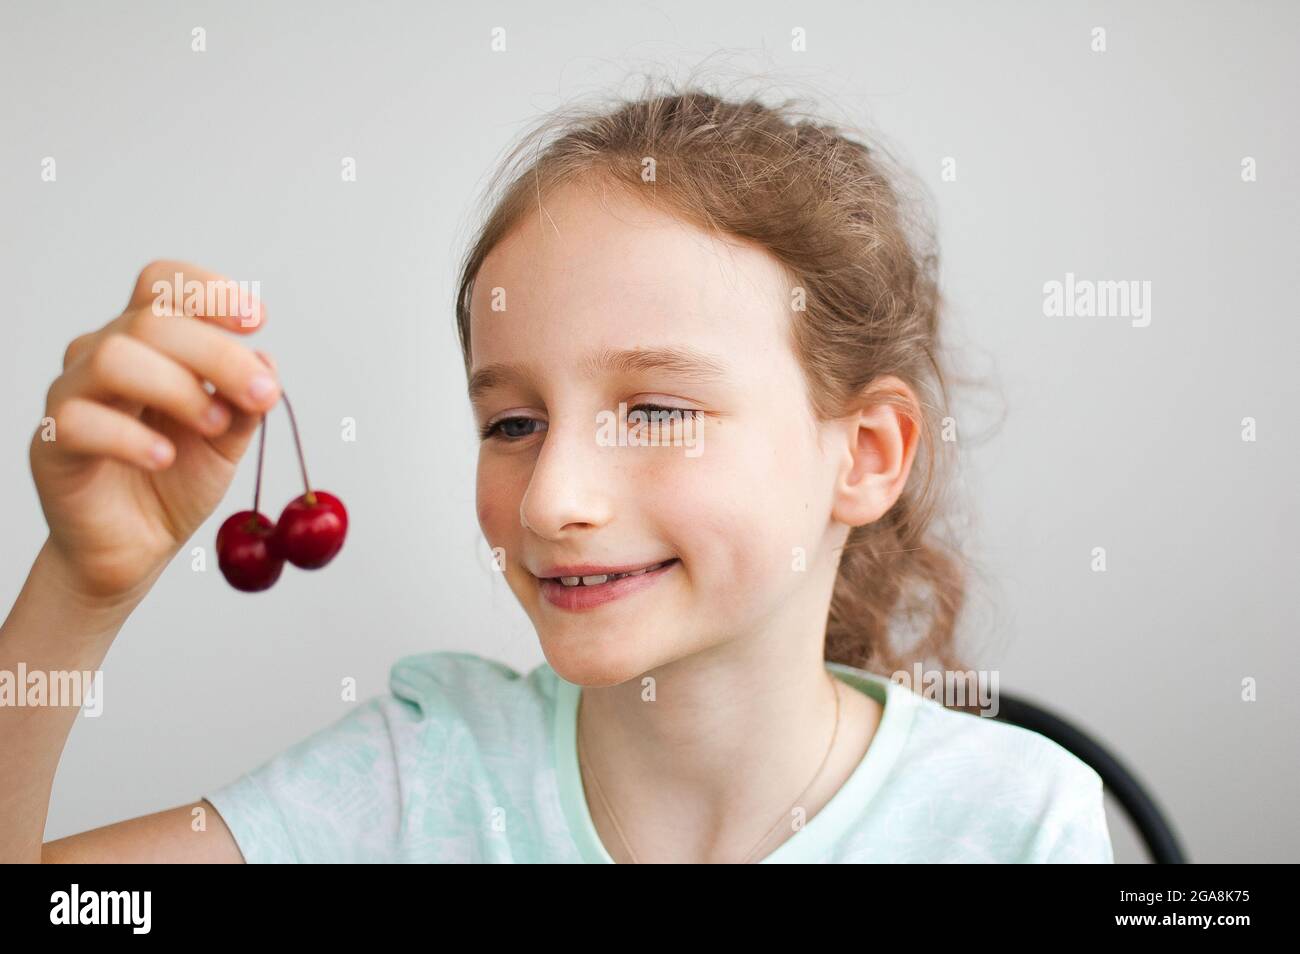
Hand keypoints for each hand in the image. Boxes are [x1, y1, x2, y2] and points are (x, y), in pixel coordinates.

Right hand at [29, 261, 281, 604]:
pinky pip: (79, 421)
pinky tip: (166, 457)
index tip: (257, 321)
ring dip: (178, 388)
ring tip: (214, 425)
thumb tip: (264, 360)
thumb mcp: (229, 436)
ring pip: (114, 357)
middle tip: (262, 393)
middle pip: (152, 320)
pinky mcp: (52, 443)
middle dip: (218, 354)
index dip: (209, 292)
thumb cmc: (177, 477)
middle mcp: (104, 354)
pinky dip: (132, 437)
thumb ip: (247, 399)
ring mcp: (73, 395)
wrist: (136, 546)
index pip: (163, 284)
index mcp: (148, 341)